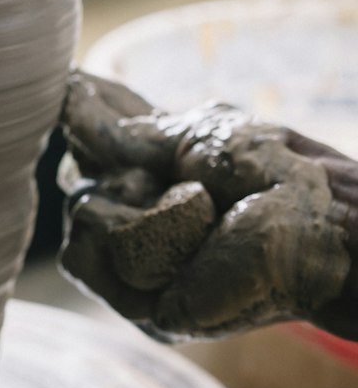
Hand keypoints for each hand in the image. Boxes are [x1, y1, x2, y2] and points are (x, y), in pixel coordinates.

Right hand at [58, 69, 357, 341]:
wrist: (319, 231)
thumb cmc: (279, 176)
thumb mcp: (198, 133)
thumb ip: (128, 127)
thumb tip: (69, 99)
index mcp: (164, 174)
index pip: (102, 139)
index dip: (88, 112)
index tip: (72, 84)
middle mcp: (147, 216)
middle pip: (82, 176)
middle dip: (120, 163)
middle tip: (179, 176)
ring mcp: (143, 260)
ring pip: (80, 211)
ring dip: (130, 201)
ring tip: (193, 214)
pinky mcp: (142, 303)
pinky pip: (85, 253)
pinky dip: (125, 234)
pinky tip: (173, 236)